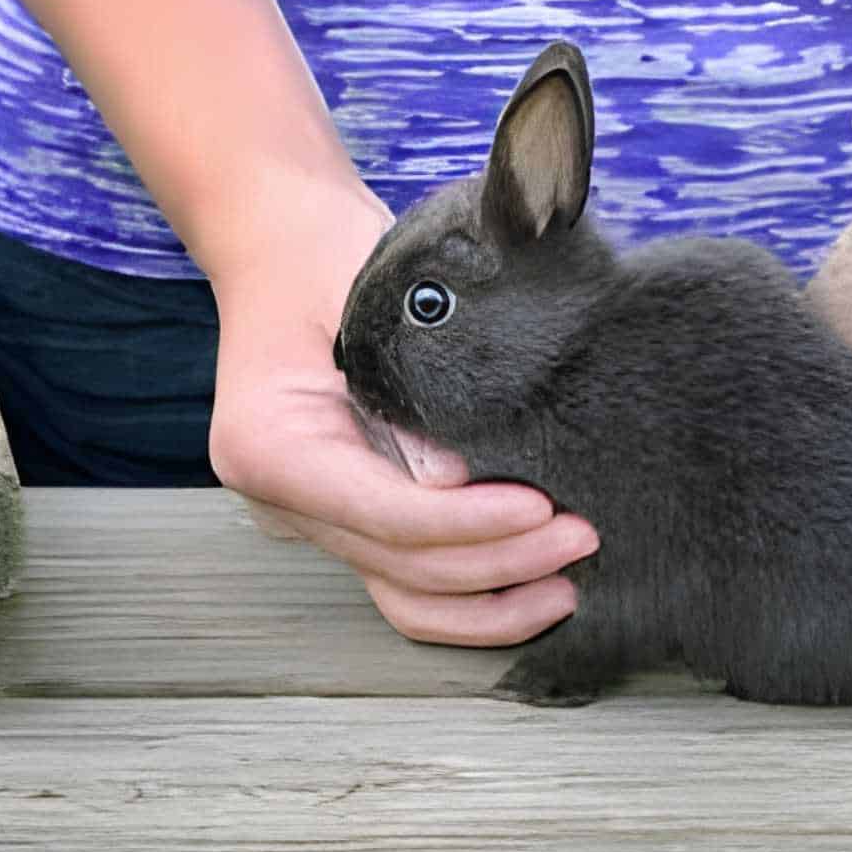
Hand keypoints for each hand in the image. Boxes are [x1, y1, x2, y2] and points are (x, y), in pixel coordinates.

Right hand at [207, 190, 597, 645]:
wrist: (286, 248)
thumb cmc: (328, 260)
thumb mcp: (369, 304)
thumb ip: (410, 393)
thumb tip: (461, 479)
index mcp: (270, 446)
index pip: (385, 512)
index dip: (471, 522)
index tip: (544, 508)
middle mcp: (282, 499)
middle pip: (402, 564)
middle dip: (500, 561)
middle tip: (581, 536)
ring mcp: (316, 517)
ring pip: (406, 596)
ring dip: (491, 603)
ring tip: (567, 588)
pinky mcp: (353, 520)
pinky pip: (410, 581)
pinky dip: (472, 596)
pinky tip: (534, 586)